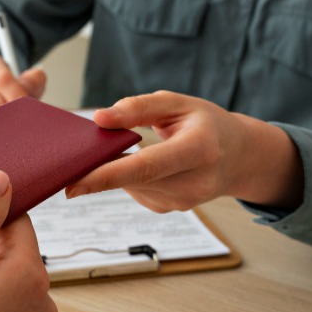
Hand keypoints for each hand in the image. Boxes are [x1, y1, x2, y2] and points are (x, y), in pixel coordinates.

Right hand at [0, 51, 46, 123]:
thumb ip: (33, 81)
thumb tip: (32, 85)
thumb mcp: (23, 80)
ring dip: (0, 130)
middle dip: (12, 116)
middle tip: (23, 125)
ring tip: (10, 130)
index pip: (2, 79)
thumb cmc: (6, 90)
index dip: (19, 97)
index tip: (28, 109)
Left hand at [65, 91, 303, 210]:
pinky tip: (139, 162)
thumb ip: (138, 108)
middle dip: (100, 171)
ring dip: (116, 170)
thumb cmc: (206, 123)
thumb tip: (99, 118)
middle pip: (135, 181)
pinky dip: (128, 177)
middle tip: (72, 161)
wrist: (239, 156)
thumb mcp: (177, 103)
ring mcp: (184, 202)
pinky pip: (137, 191)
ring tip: (120, 148)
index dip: (108, 175)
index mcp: (200, 149)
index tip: (74, 182)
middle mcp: (195, 182)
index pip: (147, 167)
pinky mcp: (171, 209)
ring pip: (131, 186)